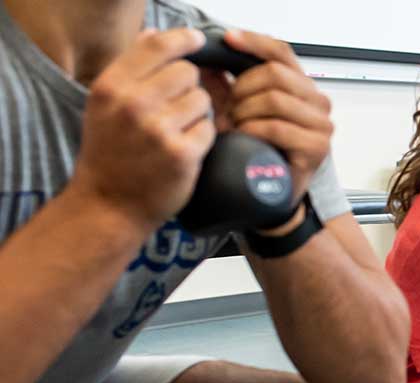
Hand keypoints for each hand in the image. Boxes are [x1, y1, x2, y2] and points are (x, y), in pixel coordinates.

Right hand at [70, 29, 214, 228]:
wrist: (107, 206)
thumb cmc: (110, 153)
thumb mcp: (105, 106)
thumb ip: (131, 69)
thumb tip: (157, 33)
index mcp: (111, 88)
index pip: (158, 45)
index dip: (184, 39)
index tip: (198, 41)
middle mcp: (132, 105)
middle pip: (187, 71)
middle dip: (189, 87)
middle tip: (175, 108)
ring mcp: (158, 130)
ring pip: (202, 99)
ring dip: (197, 113)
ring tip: (176, 131)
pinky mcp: (182, 153)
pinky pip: (209, 128)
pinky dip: (202, 138)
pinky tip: (184, 149)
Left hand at [210, 30, 333, 209]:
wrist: (269, 198)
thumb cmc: (256, 154)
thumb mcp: (241, 113)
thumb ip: (230, 86)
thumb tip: (207, 62)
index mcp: (301, 87)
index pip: (282, 52)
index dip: (254, 42)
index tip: (227, 40)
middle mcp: (317, 102)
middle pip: (276, 73)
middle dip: (242, 89)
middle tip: (227, 109)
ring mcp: (321, 125)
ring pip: (276, 99)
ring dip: (245, 112)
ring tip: (234, 127)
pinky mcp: (316, 147)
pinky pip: (277, 127)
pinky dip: (253, 131)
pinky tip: (244, 138)